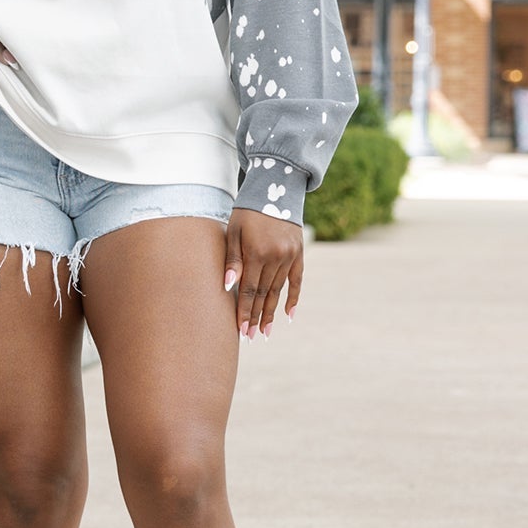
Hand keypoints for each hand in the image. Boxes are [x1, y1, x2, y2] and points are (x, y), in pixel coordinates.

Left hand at [223, 212, 301, 339]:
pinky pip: (297, 280)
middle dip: (255, 317)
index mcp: (256, 252)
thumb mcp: (234, 230)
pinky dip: (293, 298)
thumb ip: (232, 259)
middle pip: (263, 294)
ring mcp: (289, 256)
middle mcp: (275, 256)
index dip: (244, 311)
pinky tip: (289, 315)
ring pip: (278, 290)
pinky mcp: (299, 253)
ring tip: (265, 331)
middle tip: (250, 337)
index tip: (240, 330)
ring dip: (271, 312)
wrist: (275, 190)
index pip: (248, 289)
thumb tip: (228, 286)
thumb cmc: (247, 212)